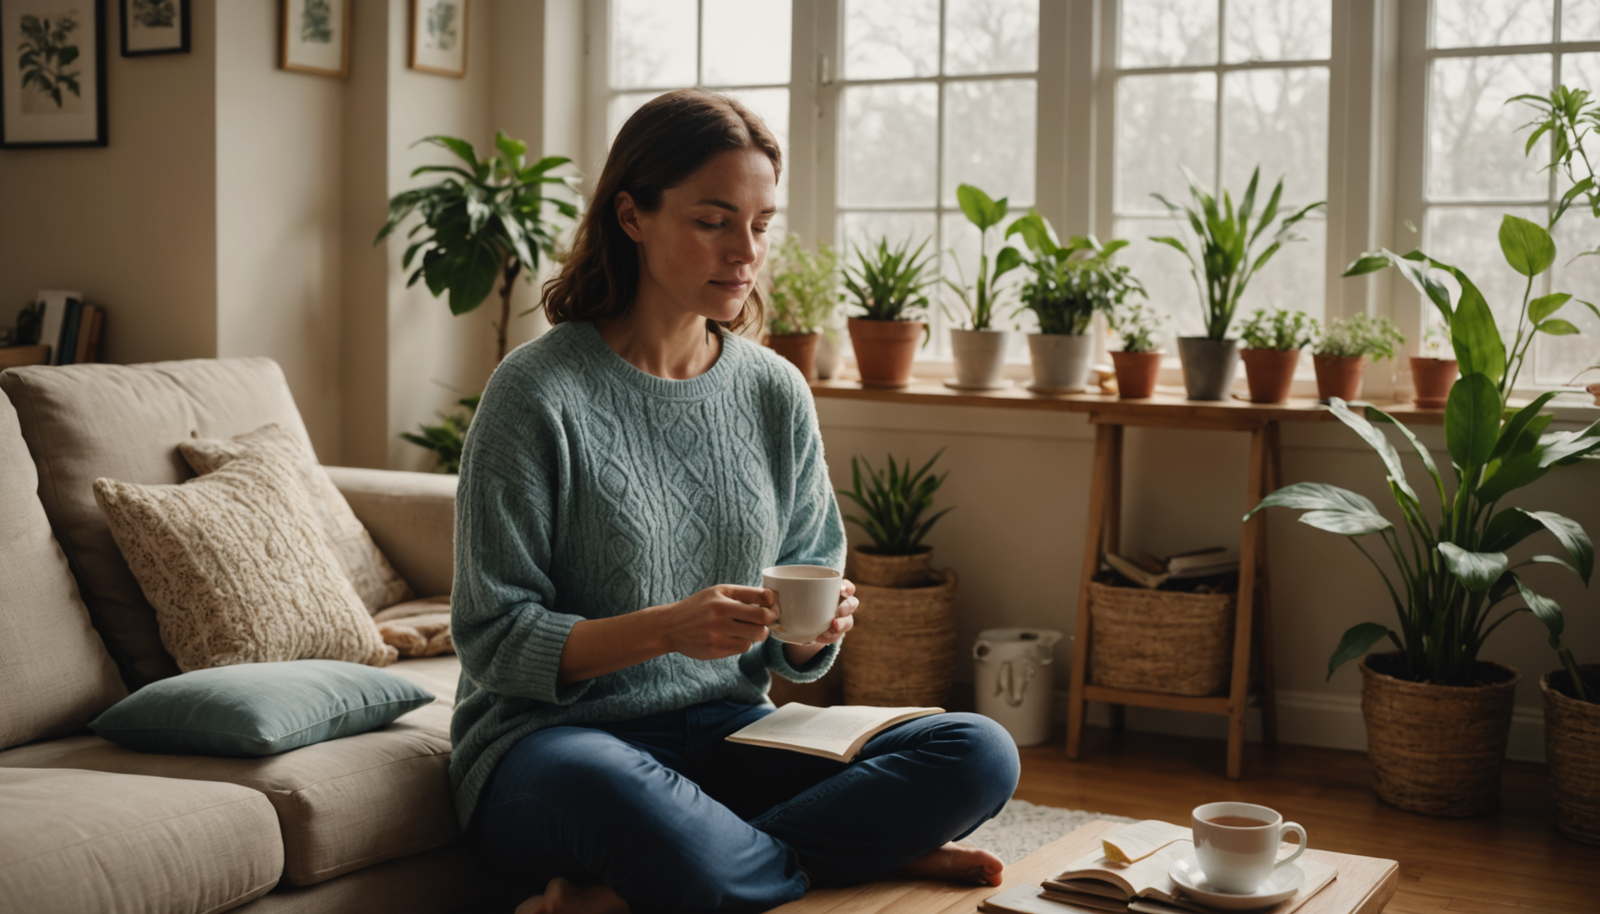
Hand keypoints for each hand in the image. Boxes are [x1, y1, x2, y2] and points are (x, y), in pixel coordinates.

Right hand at [658, 584, 776, 660]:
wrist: (670, 626)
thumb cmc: (699, 608)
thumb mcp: (718, 593)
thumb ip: (743, 594)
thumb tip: (773, 601)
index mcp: (723, 594)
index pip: (761, 596)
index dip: (773, 602)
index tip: (772, 605)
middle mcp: (720, 611)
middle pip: (763, 618)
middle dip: (770, 620)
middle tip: (767, 621)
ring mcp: (718, 632)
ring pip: (756, 635)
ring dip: (759, 634)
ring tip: (751, 630)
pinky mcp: (716, 649)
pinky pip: (744, 647)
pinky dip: (745, 643)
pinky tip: (736, 638)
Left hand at [774, 579, 857, 668]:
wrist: (798, 622)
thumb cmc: (797, 602)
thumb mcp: (794, 594)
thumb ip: (787, 590)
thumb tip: (768, 588)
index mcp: (835, 591)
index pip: (848, 587)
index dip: (847, 587)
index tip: (841, 589)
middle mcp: (841, 604)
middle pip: (852, 604)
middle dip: (847, 608)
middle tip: (836, 614)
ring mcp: (840, 620)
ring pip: (849, 622)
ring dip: (841, 625)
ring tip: (830, 628)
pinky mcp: (834, 633)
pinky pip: (837, 636)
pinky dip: (829, 637)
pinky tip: (820, 638)